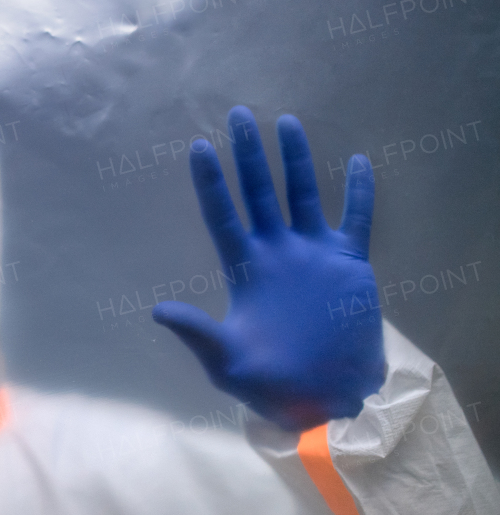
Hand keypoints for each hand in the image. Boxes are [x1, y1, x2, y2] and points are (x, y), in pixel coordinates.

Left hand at [152, 106, 384, 430]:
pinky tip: (356, 161)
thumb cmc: (270, 386)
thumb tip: (157, 311)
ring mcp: (313, 255)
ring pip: (302, 195)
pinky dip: (358, 192)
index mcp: (244, 270)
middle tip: (238, 114)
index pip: (223, 216)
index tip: (198, 147)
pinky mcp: (349, 265)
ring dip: (295, 160)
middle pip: (259, 193)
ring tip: (286, 122)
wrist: (325, 401)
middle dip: (248, 155)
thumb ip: (197, 332)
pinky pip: (356, 220)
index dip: (211, 183)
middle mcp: (277, 253)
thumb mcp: (226, 362)